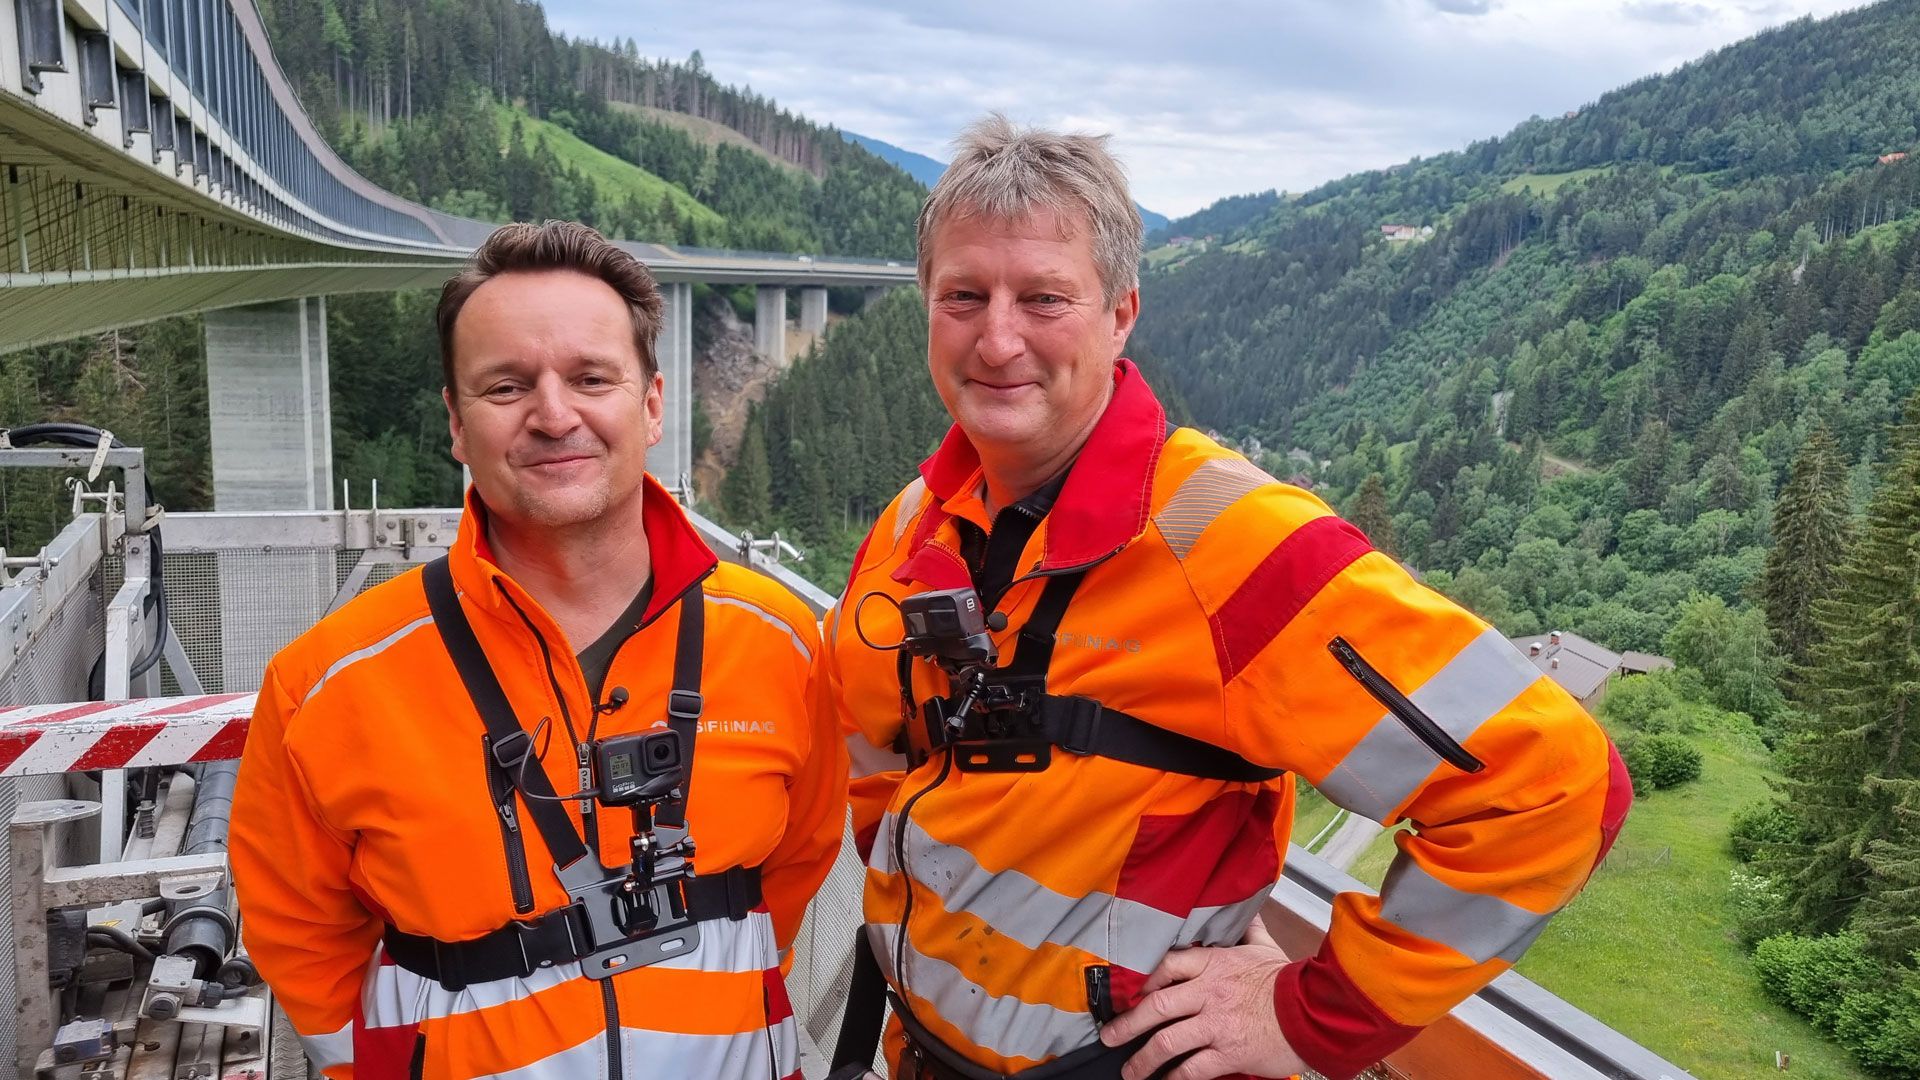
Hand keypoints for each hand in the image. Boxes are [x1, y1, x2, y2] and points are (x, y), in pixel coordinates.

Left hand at [1098, 920, 1305, 1079]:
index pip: (1166, 965)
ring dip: (1143, 1059)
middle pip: (1156, 1006)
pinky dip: (1174, 1079)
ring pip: (1167, 1042)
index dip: (1142, 979)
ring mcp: (1216, 1025)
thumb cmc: (1289, 981)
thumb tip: (1245, 909)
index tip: (1128, 992)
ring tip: (1130, 1071)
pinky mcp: (1228, 1053)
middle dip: (1127, 1024)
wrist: (1317, 1012)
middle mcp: (1209, 993)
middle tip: (1109, 1036)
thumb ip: (1248, 930)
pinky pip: (1192, 1069)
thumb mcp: (1265, 949)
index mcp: (1215, 965)